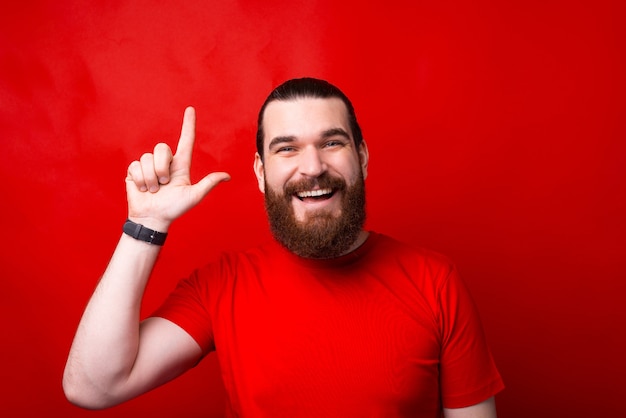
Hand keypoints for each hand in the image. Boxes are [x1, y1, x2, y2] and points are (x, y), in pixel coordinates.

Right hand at [125, 107, 229, 230]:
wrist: (152, 219)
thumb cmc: (174, 209)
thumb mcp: (194, 196)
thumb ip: (208, 184)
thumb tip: (227, 176)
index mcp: (181, 165)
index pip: (186, 141)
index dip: (188, 125)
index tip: (191, 109)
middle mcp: (165, 162)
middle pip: (161, 148)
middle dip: (161, 168)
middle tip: (163, 185)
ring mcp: (149, 166)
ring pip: (147, 159)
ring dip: (150, 178)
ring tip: (153, 190)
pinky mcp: (135, 171)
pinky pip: (135, 166)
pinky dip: (140, 180)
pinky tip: (142, 189)